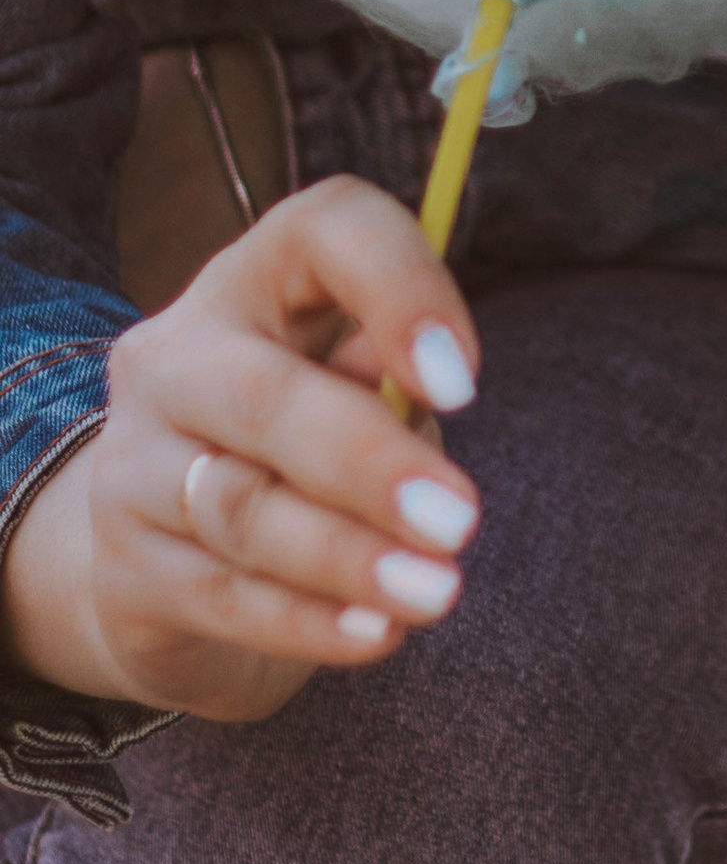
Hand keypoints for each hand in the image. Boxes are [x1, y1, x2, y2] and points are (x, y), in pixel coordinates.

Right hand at [1, 177, 483, 723]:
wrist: (172, 554)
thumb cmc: (310, 444)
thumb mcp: (359, 389)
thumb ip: (391, 382)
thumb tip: (422, 400)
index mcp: (256, 277)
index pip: (325, 228)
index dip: (400, 288)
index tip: (465, 380)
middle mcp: (175, 354)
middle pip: (267, 396)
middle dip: (370, 463)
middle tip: (462, 520)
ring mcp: (132, 461)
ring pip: (243, 508)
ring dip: (349, 555)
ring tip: (436, 591)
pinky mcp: (124, 566)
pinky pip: (223, 596)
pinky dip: (307, 621)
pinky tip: (375, 635)